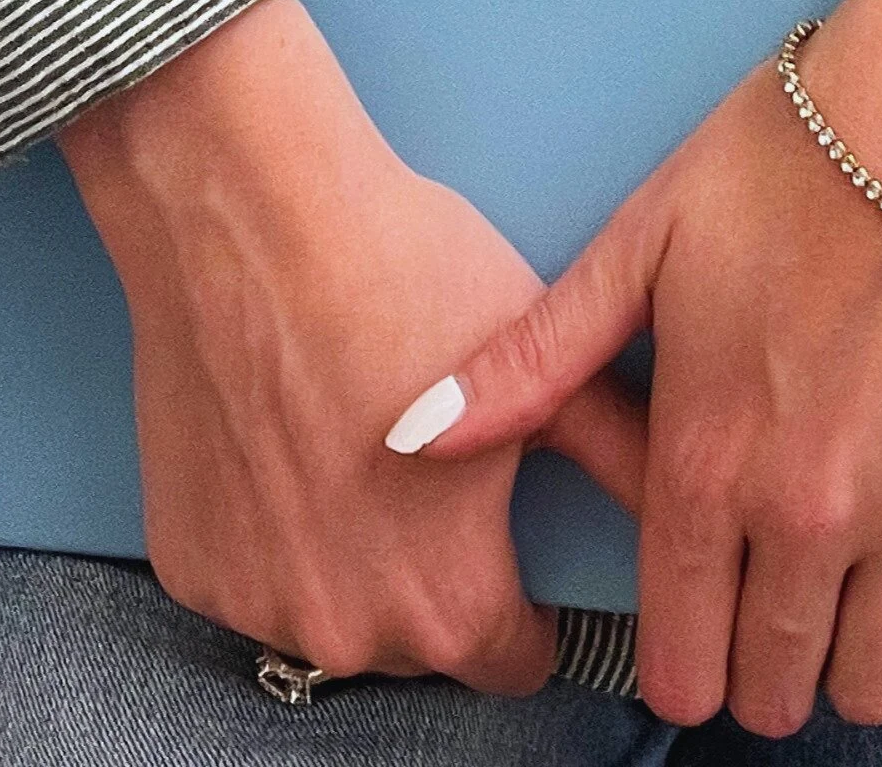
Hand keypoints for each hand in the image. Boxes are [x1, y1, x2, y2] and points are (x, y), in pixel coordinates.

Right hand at [58, 0, 647, 689]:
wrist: (252, 217)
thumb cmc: (404, 275)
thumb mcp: (544, 358)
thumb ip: (622, 453)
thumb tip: (696, 504)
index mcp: (452, 606)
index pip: (515, 664)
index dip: (528, 605)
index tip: (510, 541)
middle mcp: (350, 635)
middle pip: (422, 642)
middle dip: (435, 576)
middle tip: (431, 467)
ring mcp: (257, 606)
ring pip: (334, 611)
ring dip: (351, 558)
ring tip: (357, 440)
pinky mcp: (185, 565)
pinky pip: (253, 575)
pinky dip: (272, 531)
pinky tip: (288, 438)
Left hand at [393, 0, 881, 734]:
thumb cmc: (781, 167)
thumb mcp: (639, 245)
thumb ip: (531, 361)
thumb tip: (412, 433)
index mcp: (705, 462)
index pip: (679, 655)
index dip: (669, 672)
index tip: (673, 650)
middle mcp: (803, 513)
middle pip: (769, 688)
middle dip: (746, 680)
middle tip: (740, 629)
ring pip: (868, 679)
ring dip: (834, 672)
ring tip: (816, 622)